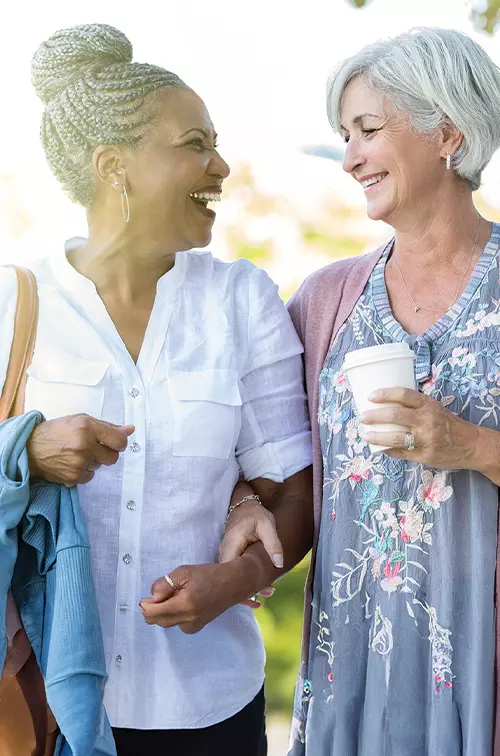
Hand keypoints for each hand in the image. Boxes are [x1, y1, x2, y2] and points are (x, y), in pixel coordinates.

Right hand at [27, 414, 134, 484]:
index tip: (114, 442)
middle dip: (106, 452)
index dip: (120, 442)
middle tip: (92, 447)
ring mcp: (79, 463)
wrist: (30, 449)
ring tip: (77, 453)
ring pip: (101, 466)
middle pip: (113, 457)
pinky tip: (72, 462)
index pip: (120, 441)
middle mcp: (84, 445)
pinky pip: (91, 476)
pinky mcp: (74, 477)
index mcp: (87, 427)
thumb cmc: (57, 431)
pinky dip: (84, 471)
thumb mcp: (82, 420)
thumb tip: (130, 430)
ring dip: (93, 460)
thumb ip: (107, 426)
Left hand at [139, 558, 260, 633]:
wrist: (232, 584)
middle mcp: (187, 621)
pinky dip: (174, 615)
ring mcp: (192, 627)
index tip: (149, 596)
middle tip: (163, 592)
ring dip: (164, 611)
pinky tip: (184, 603)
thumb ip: (164, 585)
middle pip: (157, 621)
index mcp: (184, 606)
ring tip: (176, 596)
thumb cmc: (208, 575)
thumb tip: (151, 598)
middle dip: (154, 608)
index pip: (152, 614)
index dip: (146, 605)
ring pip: (166, 622)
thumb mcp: (183, 572)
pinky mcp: (196, 628)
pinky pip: (176, 623)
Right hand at [218, 498, 281, 606]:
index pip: (231, 571)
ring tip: (267, 593)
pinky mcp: (229, 556)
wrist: (243, 504)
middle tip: (268, 594)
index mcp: (232, 545)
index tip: (259, 593)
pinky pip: (233, 572)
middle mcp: (224, 552)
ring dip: (246, 587)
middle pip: (230, 578)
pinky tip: (257, 588)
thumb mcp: (267, 524)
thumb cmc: (255, 514)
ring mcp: (225, 554)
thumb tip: (278, 564)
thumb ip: (273, 544)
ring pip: (231, 577)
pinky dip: (243, 581)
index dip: (242, 586)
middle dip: (246, 590)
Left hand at [360, 387, 479, 469]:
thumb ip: (413, 406)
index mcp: (428, 405)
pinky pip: (401, 453)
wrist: (470, 444)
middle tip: (362, 417)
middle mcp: (427, 420)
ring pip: (395, 437)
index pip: (404, 394)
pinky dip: (387, 450)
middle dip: (374, 416)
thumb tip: (382, 405)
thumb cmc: (446, 423)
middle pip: (396, 415)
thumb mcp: (433, 408)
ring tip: (365, 435)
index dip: (385, 394)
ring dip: (376, 436)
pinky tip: (378, 448)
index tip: (370, 396)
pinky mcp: (424, 456)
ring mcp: (425, 439)